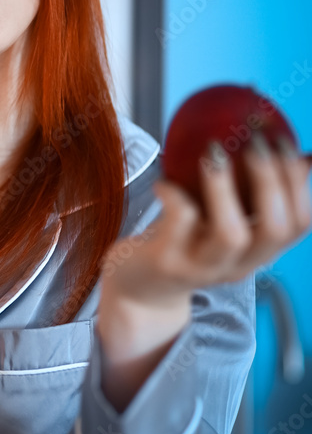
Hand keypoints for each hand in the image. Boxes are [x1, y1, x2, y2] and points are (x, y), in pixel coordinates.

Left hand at [102, 134, 311, 308]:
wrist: (138, 292)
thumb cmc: (181, 244)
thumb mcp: (220, 223)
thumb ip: (248, 197)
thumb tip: (294, 154)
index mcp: (256, 253)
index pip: (297, 224)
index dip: (298, 183)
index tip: (284, 142)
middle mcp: (237, 265)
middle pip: (275, 228)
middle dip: (271, 180)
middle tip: (253, 141)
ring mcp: (202, 267)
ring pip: (231, 233)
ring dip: (224, 187)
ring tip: (212, 152)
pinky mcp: (168, 262)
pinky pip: (179, 222)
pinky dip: (174, 194)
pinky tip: (163, 182)